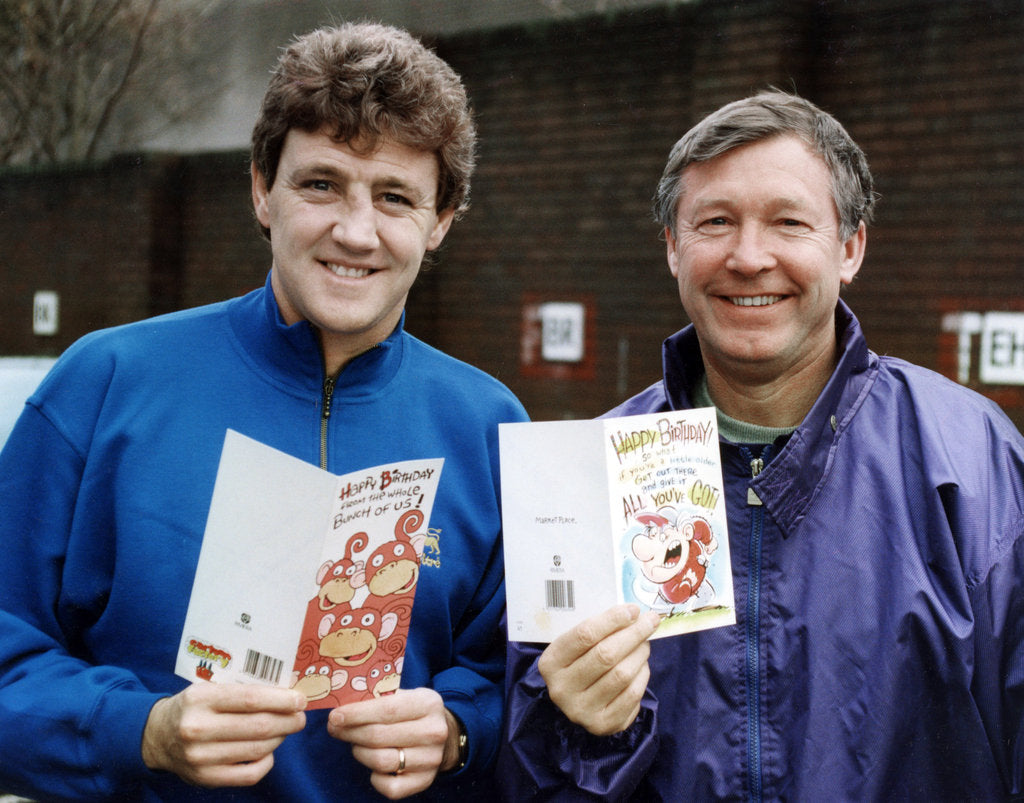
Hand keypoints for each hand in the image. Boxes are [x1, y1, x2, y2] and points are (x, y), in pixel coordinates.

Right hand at [141, 683, 306, 787]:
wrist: (158, 736)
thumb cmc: (194, 707)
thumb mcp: (210, 688)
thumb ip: (243, 689)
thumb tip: (287, 692)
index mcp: (201, 699)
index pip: (251, 699)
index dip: (282, 700)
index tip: (301, 699)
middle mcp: (198, 728)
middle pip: (259, 726)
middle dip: (288, 721)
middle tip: (300, 717)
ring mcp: (200, 757)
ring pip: (257, 750)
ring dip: (279, 739)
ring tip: (286, 729)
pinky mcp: (205, 779)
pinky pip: (249, 775)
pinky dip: (267, 762)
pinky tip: (269, 751)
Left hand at [327, 687, 458, 799]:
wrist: (445, 734)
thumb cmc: (414, 712)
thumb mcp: (405, 695)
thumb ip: (379, 698)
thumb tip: (342, 707)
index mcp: (428, 704)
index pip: (386, 710)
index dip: (356, 714)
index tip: (334, 717)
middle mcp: (434, 732)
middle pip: (379, 737)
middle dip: (350, 733)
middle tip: (335, 729)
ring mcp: (431, 759)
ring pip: (381, 762)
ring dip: (360, 753)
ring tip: (355, 744)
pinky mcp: (425, 781)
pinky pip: (390, 787)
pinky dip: (375, 778)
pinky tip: (373, 765)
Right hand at [538, 604, 659, 735]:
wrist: (577, 701)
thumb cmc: (580, 662)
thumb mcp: (577, 646)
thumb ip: (599, 629)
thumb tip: (635, 614)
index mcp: (551, 663)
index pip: (584, 635)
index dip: (612, 620)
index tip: (633, 610)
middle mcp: (562, 689)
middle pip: (605, 655)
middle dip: (633, 634)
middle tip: (650, 621)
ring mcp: (581, 710)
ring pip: (621, 675)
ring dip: (639, 654)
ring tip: (644, 643)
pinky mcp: (603, 725)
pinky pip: (632, 695)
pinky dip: (642, 675)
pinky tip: (641, 665)